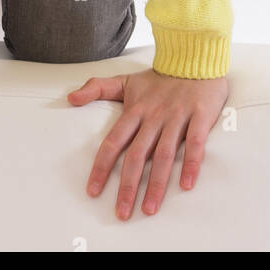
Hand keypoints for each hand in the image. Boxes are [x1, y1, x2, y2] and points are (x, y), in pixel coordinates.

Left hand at [67, 68, 228, 218]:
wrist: (192, 56)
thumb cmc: (159, 77)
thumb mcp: (125, 80)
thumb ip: (97, 88)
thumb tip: (70, 98)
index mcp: (134, 111)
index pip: (113, 142)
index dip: (102, 167)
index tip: (93, 190)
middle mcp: (153, 116)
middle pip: (137, 155)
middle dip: (127, 186)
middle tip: (122, 213)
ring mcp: (176, 117)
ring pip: (164, 154)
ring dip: (157, 184)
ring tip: (150, 209)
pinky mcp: (199, 115)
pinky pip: (195, 143)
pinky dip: (191, 164)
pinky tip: (186, 186)